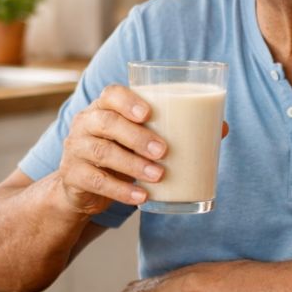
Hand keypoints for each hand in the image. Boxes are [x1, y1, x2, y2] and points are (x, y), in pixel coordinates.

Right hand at [57, 85, 167, 214]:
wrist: (83, 186)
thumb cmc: (119, 153)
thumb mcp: (136, 139)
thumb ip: (167, 131)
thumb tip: (220, 129)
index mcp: (103, 108)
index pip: (111, 94)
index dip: (128, 101)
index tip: (148, 114)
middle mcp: (85, 123)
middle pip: (107, 122)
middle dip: (137, 136)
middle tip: (163, 151)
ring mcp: (75, 149)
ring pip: (102, 153)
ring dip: (133, 165)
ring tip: (158, 175)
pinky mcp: (72, 175)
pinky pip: (96, 182)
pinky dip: (121, 190)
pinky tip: (141, 197)